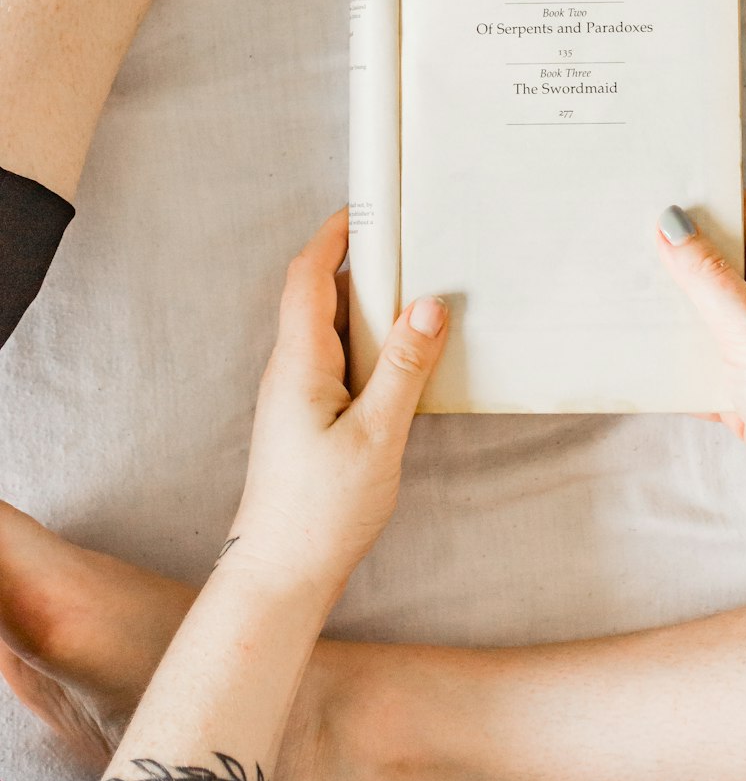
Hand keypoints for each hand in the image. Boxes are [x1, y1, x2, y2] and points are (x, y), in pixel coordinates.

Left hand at [227, 209, 446, 602]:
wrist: (280, 574)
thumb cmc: (322, 511)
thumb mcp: (377, 434)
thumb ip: (404, 367)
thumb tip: (429, 304)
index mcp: (299, 363)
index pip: (309, 275)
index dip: (334, 234)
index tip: (369, 206)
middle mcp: (291, 370)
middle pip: (320, 294)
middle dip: (360, 261)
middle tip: (410, 242)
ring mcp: (296, 396)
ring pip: (332, 330)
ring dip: (368, 305)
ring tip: (418, 290)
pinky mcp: (308, 420)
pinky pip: (339, 362)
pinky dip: (370, 344)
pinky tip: (404, 358)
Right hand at [657, 192, 745, 532]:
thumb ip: (708, 277)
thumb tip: (671, 220)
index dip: (712, 193)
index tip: (663, 181)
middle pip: (719, 262)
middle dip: (676, 249)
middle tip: (623, 235)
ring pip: (704, 316)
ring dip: (668, 309)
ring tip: (618, 293)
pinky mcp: (745, 395)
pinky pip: (698, 369)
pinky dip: (671, 366)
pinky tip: (639, 367)